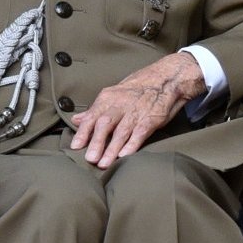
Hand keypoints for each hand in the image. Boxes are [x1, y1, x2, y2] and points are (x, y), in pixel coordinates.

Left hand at [69, 52, 205, 167]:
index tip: (75, 146)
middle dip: (96, 141)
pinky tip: (124, 156)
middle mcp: (121, 104)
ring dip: (112, 148)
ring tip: (104, 164)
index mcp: (108, 98)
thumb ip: (95, 110)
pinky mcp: (151, 118)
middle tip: (89, 158)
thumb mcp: (114, 94)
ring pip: (121, 131)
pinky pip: (140, 133)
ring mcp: (136, 111)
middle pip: (105, 123)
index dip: (83, 132)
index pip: (92, 116)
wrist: (166, 78)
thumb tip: (75, 119)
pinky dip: (132, 144)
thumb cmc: (137, 88)